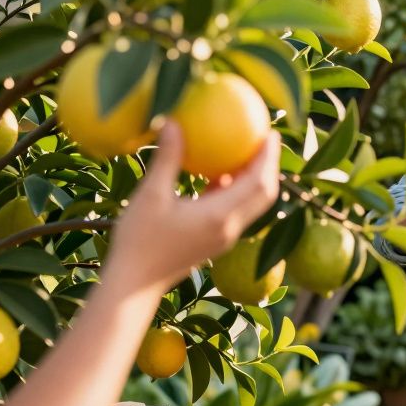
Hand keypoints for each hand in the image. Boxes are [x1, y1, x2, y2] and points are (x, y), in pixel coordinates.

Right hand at [106, 122, 280, 292]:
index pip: (260, 182)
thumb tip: (172, 121)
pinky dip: (235, 193)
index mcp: (221, 216)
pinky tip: (218, 176)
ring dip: (254, 180)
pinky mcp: (214, 243)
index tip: (271, 133)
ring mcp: (224, 239)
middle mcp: (230, 228)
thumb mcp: (151, 195)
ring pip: (252, 205)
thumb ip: (168, 158)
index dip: (269, 157)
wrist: (134, 285)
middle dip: (269, 166)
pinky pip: (235, 213)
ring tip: (245, 153)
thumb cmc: (139, 240)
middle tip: (265, 139)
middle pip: (265, 195)